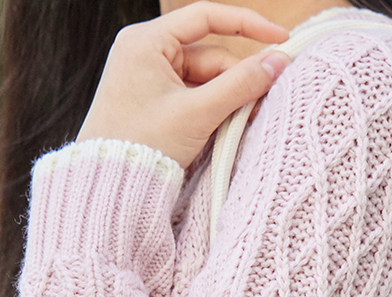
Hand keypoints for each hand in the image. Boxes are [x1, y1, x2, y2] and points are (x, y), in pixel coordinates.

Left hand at [76, 1, 289, 167]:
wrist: (110, 183)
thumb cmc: (144, 143)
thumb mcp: (198, 112)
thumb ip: (241, 84)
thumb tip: (278, 61)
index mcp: (147, 41)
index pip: (206, 17)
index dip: (248, 25)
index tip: (281, 39)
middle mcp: (146, 52)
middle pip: (210, 57)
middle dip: (238, 81)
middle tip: (263, 105)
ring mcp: (150, 78)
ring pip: (206, 80)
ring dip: (229, 99)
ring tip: (243, 124)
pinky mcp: (155, 101)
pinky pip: (195, 96)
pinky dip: (214, 110)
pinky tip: (226, 127)